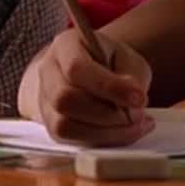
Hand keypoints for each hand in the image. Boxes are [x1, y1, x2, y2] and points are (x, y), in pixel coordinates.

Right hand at [19, 29, 154, 145]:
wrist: (95, 73)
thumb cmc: (112, 62)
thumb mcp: (128, 59)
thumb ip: (132, 77)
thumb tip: (132, 104)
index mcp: (66, 45)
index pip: (76, 68)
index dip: (108, 87)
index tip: (139, 98)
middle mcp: (48, 71)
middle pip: (65, 98)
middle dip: (107, 113)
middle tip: (137, 114)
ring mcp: (45, 100)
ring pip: (65, 125)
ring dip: (106, 131)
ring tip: (134, 125)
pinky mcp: (51, 125)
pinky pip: (71, 140)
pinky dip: (101, 140)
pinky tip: (123, 132)